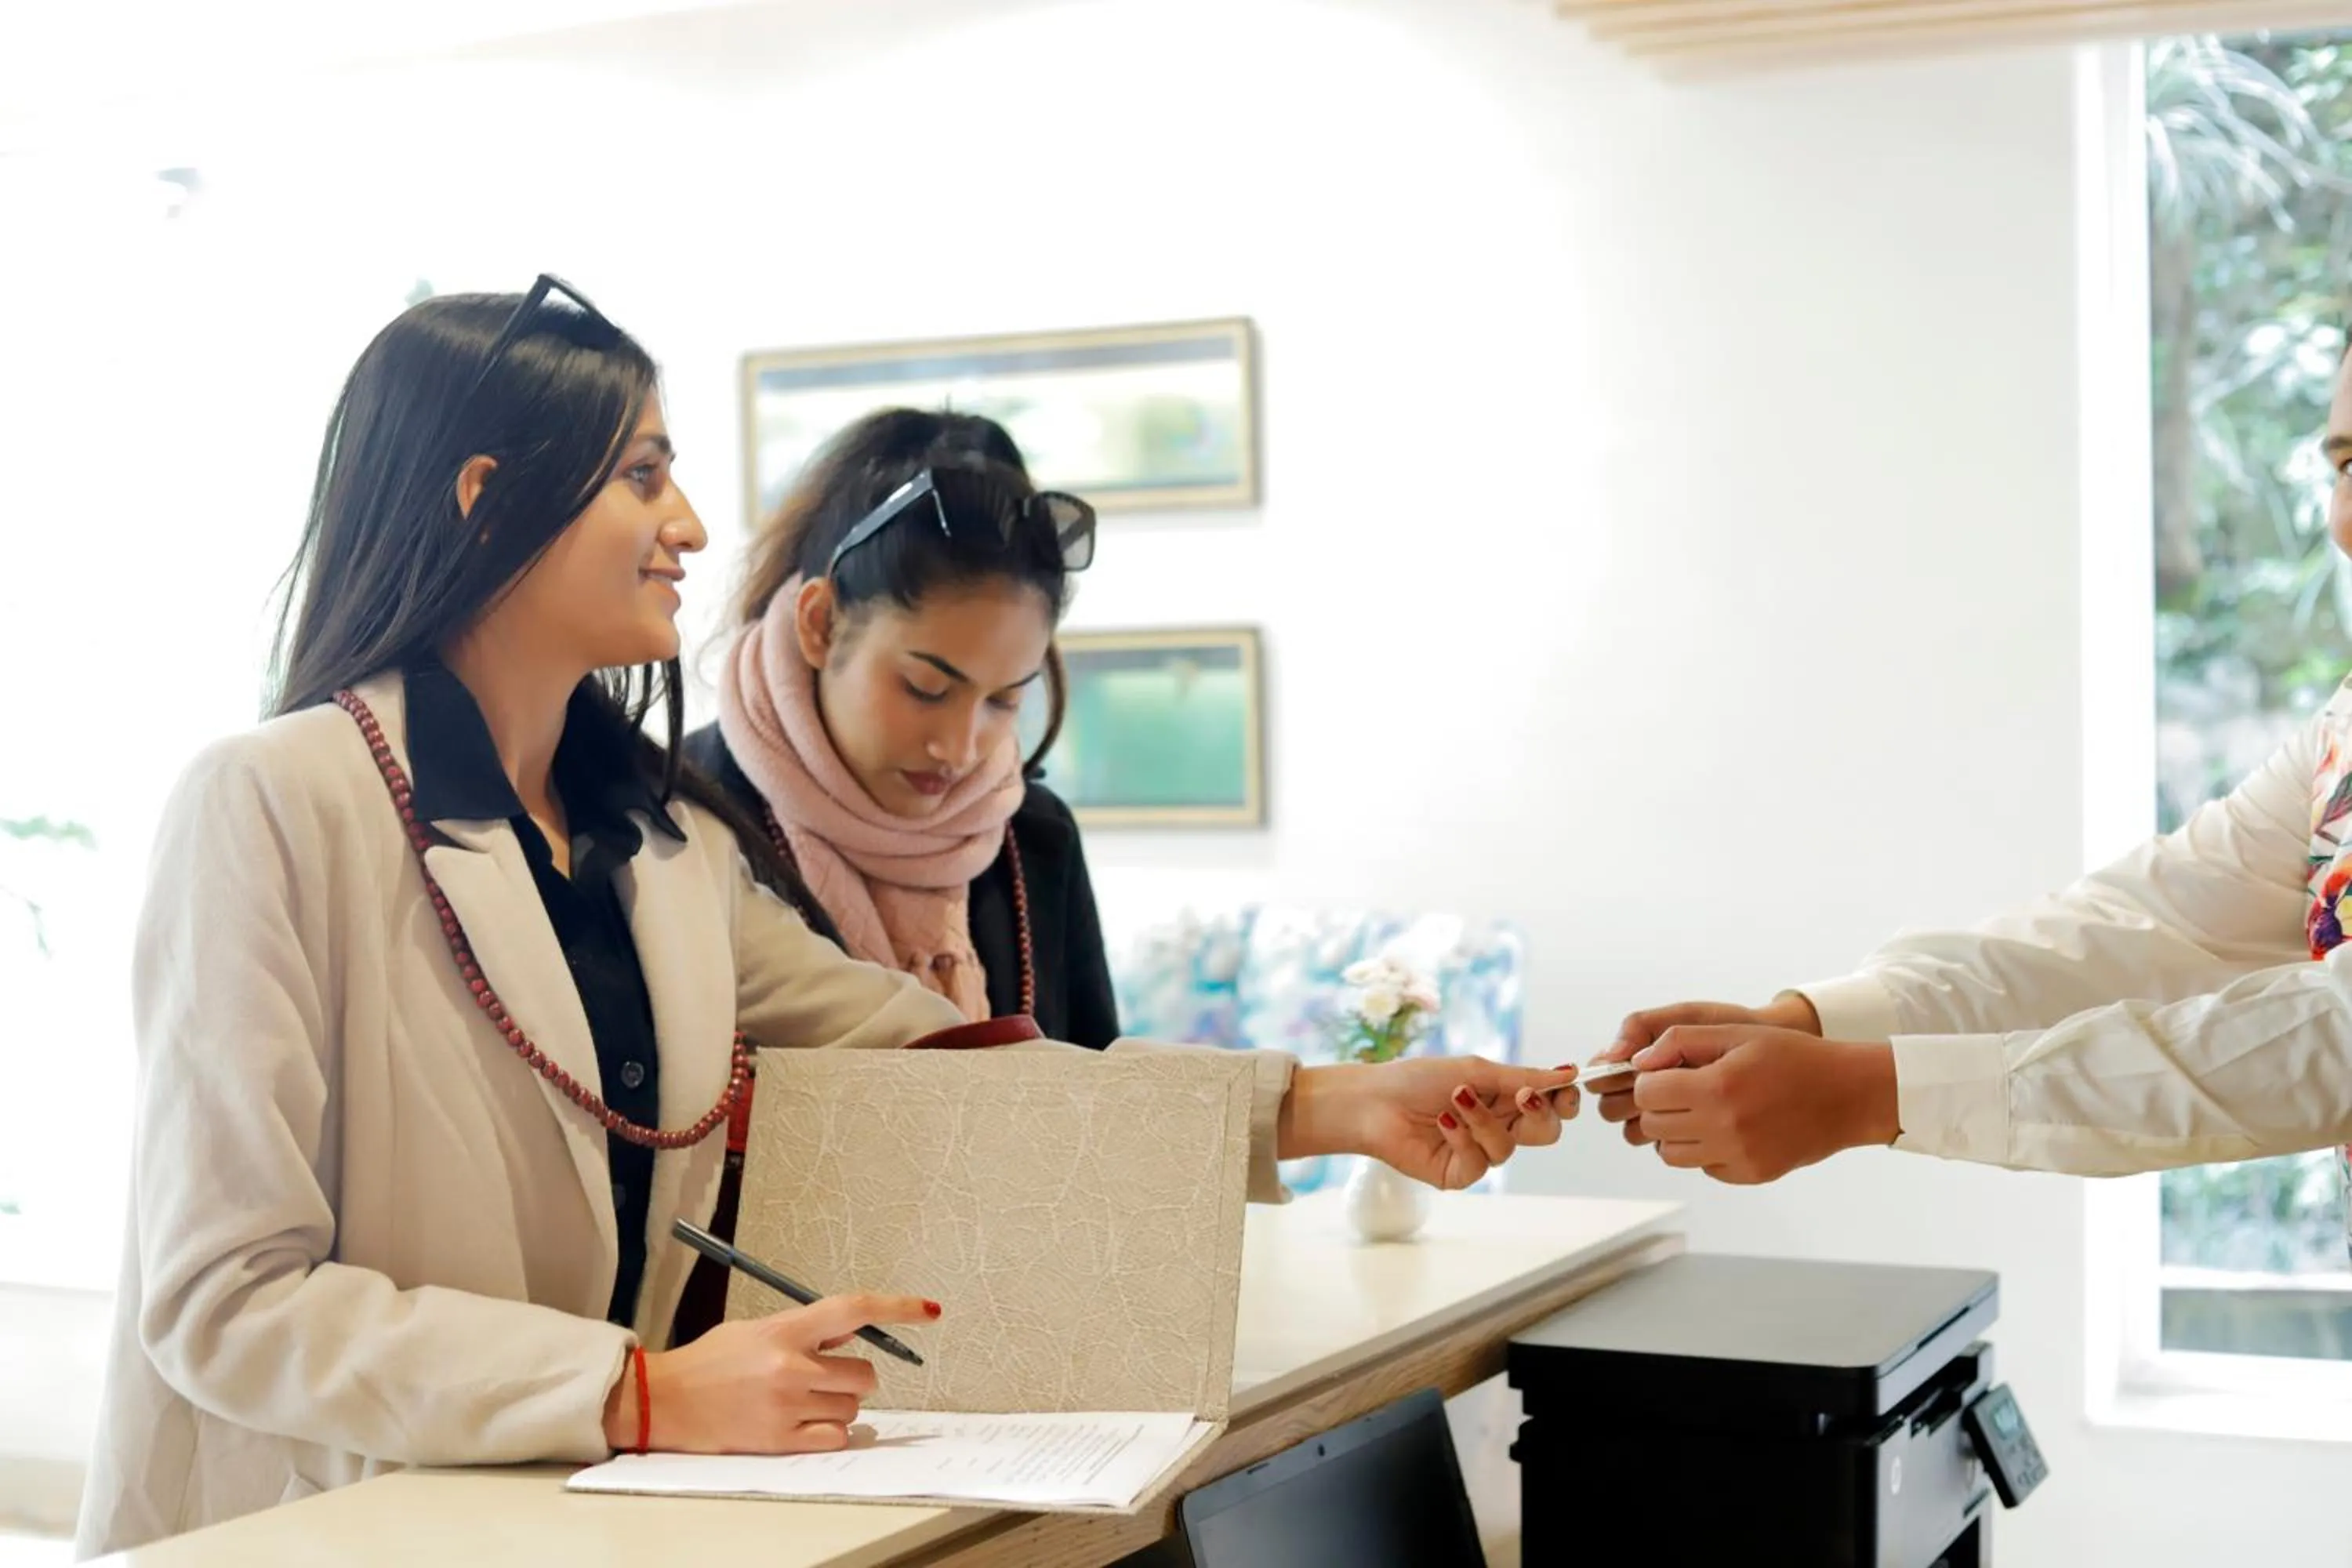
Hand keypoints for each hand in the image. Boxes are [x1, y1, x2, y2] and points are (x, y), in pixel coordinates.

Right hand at [603, 1292, 936, 1453]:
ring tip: (802, 1402)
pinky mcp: (779, 1441)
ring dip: (839, 1406)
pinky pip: (834, 1438)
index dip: (897, 1308)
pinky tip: (804, 1425)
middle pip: (863, 1374)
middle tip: (824, 1378)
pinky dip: (829, 1433)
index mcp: (785, 1331)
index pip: (854, 1310)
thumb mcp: (756, 1330)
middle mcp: (791, 1367)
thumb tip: (847, 1334)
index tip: (928, 1311)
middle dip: (851, 1377)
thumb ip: (803, 1331)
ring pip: (852, 1409)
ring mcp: (787, 1407)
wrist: (665, 1401)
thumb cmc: (708, 1362)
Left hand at [1283, 1058, 1579, 1190]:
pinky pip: (1479, 1163)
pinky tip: (1443, 1122)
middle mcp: (1496, 1127)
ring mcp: (1478, 1152)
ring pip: (1508, 1148)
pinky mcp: (1458, 1174)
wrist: (1373, 1102)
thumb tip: (1570, 1073)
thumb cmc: (1418, 1079)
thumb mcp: (1475, 1071)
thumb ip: (1522, 1077)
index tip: (1565, 1090)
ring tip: (1457, 1098)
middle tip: (1523, 1096)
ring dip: (1484, 1120)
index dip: (1563, 1101)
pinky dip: (1462, 1138)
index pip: (1550, 1107)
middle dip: (1539, 1115)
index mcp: (1504, 1099)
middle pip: (1544, 1133)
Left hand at [1626, 1025, 1897, 1183]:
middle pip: (1652, 1126)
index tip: (1667, 1072)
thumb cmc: (1792, 1057)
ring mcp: (1739, 1157)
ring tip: (1702, 1109)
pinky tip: (1729, 1127)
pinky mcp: (1751, 1175)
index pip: (1646, 1094)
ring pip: (1671, 1154)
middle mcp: (1725, 1128)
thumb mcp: (1737, 1033)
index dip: (1649, 1080)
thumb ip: (1680, 1041)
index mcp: (1717, 1088)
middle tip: (1682, 1090)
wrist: (1848, 1095)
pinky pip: (1704, 1167)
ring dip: (1676, 1132)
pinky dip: (1705, 1150)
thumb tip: (1638, 1062)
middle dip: (1658, 1106)